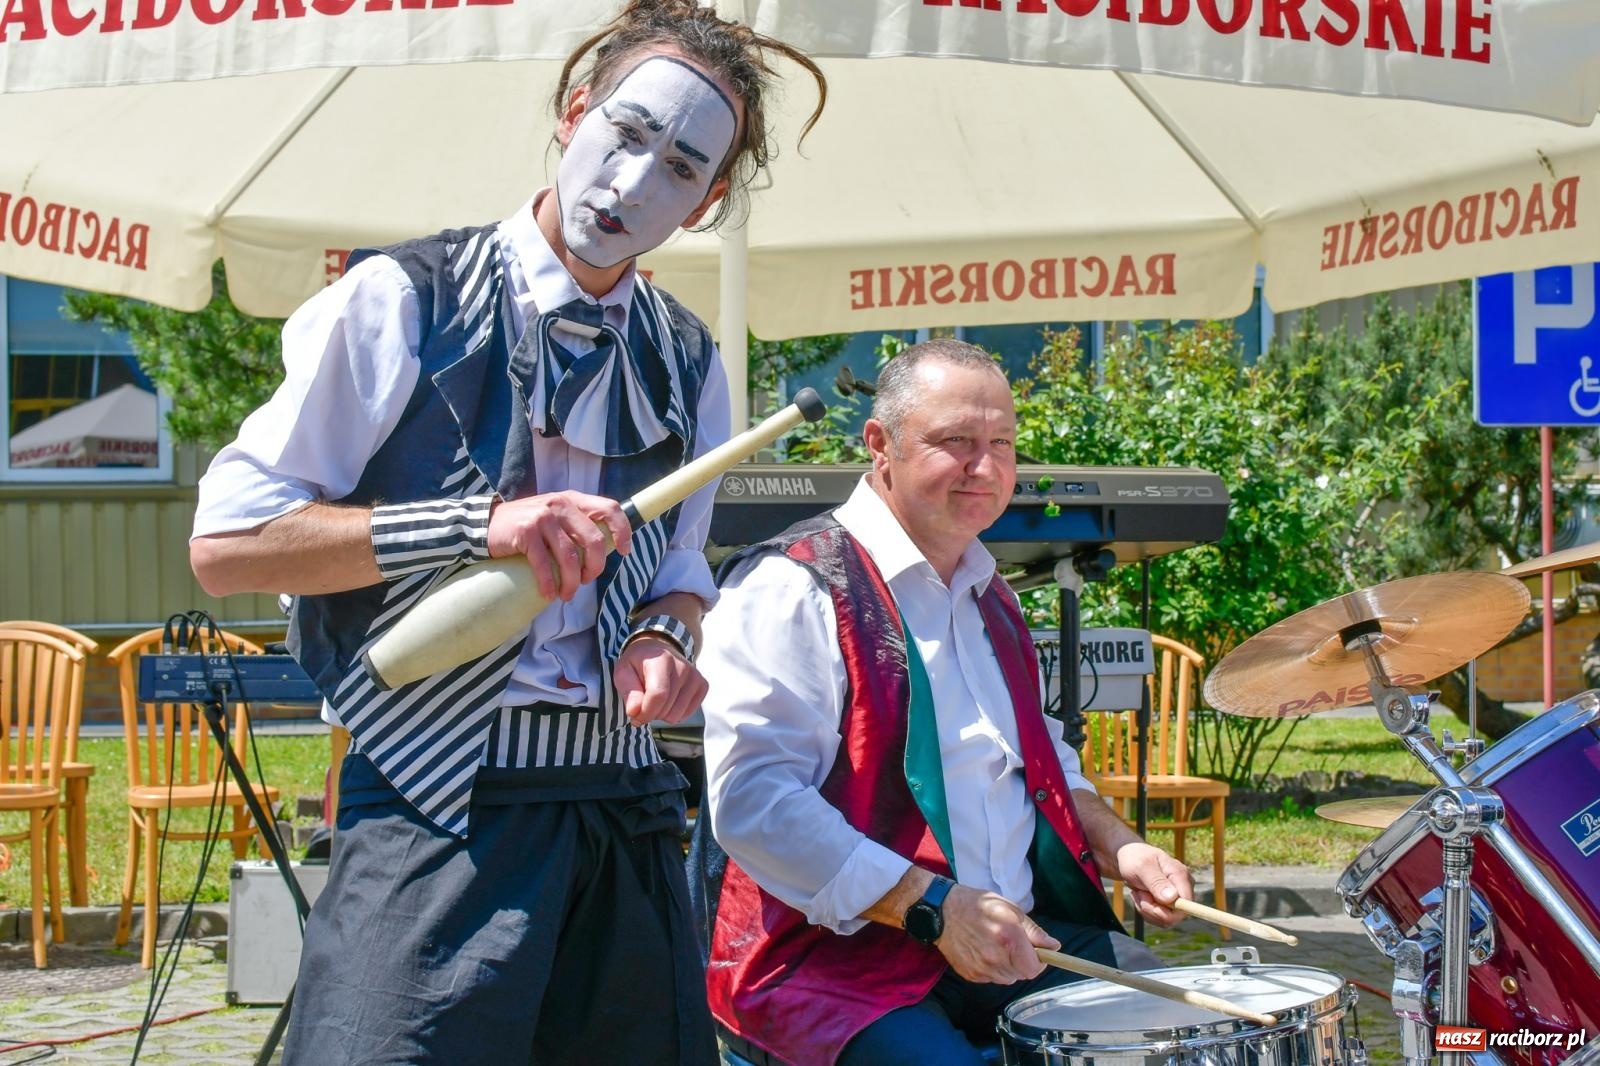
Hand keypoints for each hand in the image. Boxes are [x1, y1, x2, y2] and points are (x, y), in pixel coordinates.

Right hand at [487, 491, 630, 602]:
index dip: (623, 530)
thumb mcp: (554, 517)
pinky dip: (548, 584)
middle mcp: (560, 505)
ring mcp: (543, 517)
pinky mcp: (525, 532)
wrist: (485, 525)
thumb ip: (575, 525)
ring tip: (566, 594)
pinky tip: (549, 594)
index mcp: (572, 500)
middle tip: (585, 581)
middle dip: (594, 568)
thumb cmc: (526, 527)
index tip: (624, 551)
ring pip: (570, 557)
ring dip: (571, 582)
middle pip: (593, 540)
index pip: (609, 508)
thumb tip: (602, 550)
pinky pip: (544, 564)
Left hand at [612, 635, 706, 726]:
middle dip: (650, 712)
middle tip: (644, 700)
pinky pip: (686, 715)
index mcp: (661, 660)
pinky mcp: (703, 685)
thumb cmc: (638, 664)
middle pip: (666, 709)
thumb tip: (634, 712)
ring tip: (657, 699)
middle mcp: (682, 667)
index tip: (634, 714)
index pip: (658, 695)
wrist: (659, 649)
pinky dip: (674, 713)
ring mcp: (695, 676)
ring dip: (662, 714)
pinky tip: (669, 699)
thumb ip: (628, 692)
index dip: (644, 712)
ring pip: (676, 716)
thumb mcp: (624, 672)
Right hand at [933, 884, 1058, 984]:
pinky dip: (992, 969)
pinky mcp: (970, 975)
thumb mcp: (1010, 909)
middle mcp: (996, 957)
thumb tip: (1053, 946)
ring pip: (1007, 978)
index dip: (1038, 962)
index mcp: (1009, 938)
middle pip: (1022, 974)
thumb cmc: (977, 905)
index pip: (1034, 968)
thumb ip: (1033, 930)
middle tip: (1013, 945)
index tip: (1035, 953)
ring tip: (996, 947)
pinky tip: (983, 952)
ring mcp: (981, 968)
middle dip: (1023, 962)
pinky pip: (991, 978)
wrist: (942, 911)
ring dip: (1008, 967)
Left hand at [1114, 842, 1192, 927]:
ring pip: (1166, 920)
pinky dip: (1146, 910)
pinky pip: (1159, 918)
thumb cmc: (1136, 858)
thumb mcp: (1142, 867)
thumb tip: (1172, 898)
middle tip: (1139, 894)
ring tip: (1139, 892)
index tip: (1149, 904)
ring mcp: (1178, 897)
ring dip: (1146, 909)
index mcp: (1181, 875)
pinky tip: (1141, 896)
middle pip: (1175, 915)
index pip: (1187, 904)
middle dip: (1152, 910)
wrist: (1130, 858)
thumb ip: (1157, 882)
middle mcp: (1184, 888)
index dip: (1169, 912)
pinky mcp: (1170, 905)